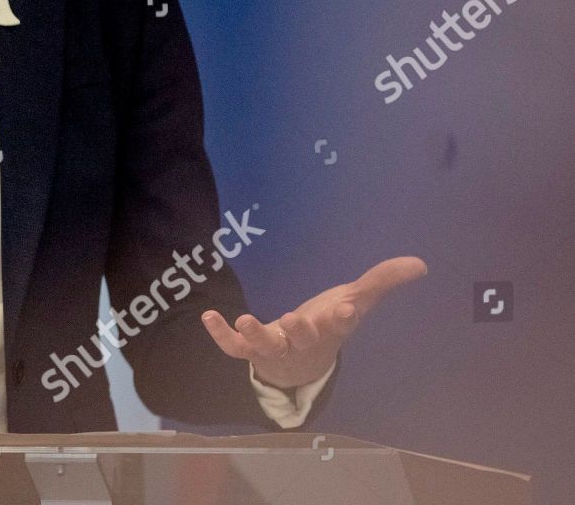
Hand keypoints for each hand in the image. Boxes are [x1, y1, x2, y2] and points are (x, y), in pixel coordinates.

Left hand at [200, 256, 426, 388]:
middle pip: (304, 339)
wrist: (303, 365)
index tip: (343, 308)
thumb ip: (383, 280)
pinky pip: (235, 348)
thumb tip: (420, 264)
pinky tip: (208, 317)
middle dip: (300, 330)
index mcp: (331, 329)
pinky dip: (222, 335)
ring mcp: (277, 348)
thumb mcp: (355, 300)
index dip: (341, 317)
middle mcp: (304, 342)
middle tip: (293, 319)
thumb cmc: (328, 325)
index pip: (340, 324)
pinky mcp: (252, 350)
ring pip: (266, 346)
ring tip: (245, 319)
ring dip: (256, 335)